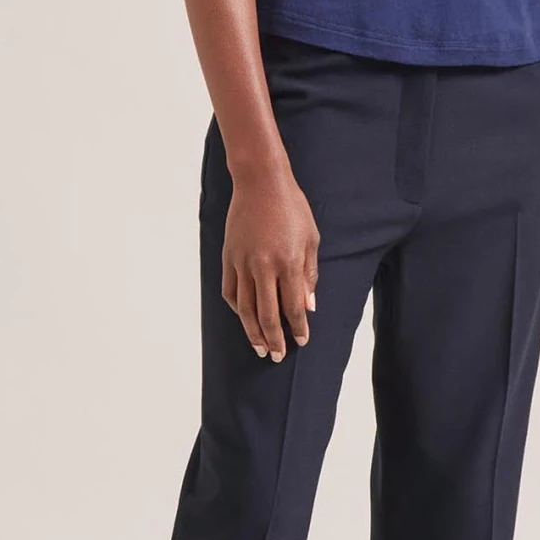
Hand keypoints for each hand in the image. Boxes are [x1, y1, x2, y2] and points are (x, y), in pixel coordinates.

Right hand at [221, 160, 318, 360]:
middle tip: (277, 356)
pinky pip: (231, 290)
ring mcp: (242, 262)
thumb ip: (309, 275)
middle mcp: (263, 266)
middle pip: (267, 314)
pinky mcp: (228, 257)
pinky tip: (244, 318)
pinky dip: (237, 308)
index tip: (301, 341)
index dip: (298, 328)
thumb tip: (309, 305)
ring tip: (259, 348)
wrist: (260, 182)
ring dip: (252, 331)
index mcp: (288, 261)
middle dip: (274, 339)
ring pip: (245, 307)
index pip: (293, 306)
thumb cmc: (291, 208)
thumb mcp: (311, 238)